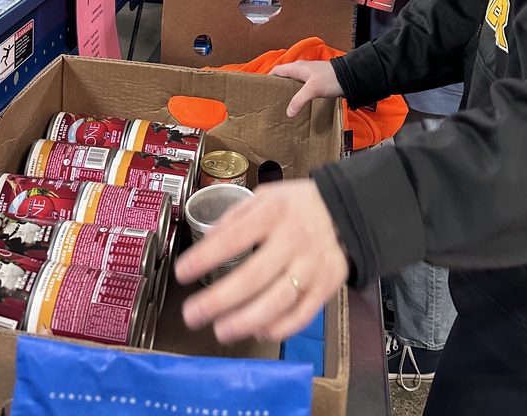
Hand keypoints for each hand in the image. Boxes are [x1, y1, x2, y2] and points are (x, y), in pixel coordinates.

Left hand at [176, 180, 348, 343]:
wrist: (344, 211)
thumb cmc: (295, 206)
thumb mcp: (264, 196)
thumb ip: (235, 218)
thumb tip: (206, 244)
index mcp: (274, 212)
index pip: (235, 236)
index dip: (206, 256)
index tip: (182, 271)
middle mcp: (293, 240)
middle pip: (254, 276)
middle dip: (219, 299)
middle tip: (192, 314)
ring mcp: (312, 266)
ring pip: (277, 301)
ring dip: (245, 320)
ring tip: (220, 330)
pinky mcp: (326, 287)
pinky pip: (301, 315)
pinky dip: (278, 328)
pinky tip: (257, 330)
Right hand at [271, 60, 343, 116]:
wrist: (350, 77)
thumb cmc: (330, 78)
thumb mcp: (312, 89)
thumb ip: (299, 100)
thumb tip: (288, 112)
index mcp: (297, 67)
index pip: (277, 70)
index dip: (268, 77)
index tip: (261, 87)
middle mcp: (302, 70)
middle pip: (285, 77)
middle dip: (278, 86)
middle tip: (271, 99)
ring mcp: (310, 75)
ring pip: (294, 83)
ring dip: (289, 91)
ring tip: (283, 104)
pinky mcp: (318, 82)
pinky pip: (303, 88)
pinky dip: (299, 94)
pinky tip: (300, 104)